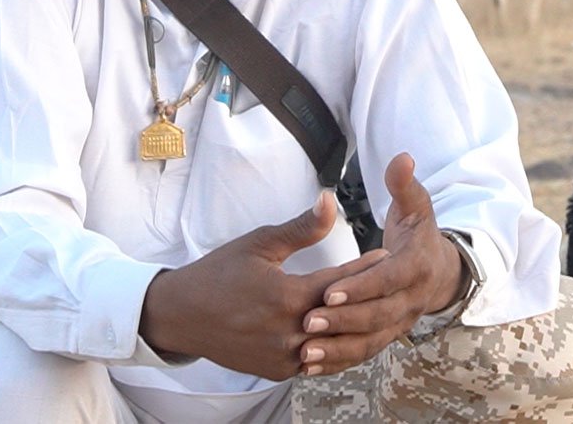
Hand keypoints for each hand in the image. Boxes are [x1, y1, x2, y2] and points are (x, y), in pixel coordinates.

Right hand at [139, 191, 387, 379]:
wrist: (181, 316)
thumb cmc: (219, 273)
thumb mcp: (259, 244)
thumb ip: (301, 228)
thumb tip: (331, 200)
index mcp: (284, 297)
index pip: (338, 283)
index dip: (364, 269)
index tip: (385, 256)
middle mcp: (287, 332)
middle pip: (342, 317)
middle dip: (366, 299)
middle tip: (391, 284)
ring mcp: (283, 357)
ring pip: (333, 345)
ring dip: (354, 328)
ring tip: (378, 310)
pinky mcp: (277, 372)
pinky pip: (318, 362)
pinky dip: (335, 348)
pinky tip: (350, 334)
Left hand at [296, 153, 466, 374]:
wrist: (441, 272)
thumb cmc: (419, 235)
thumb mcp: (415, 207)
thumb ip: (404, 185)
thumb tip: (402, 158)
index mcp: (416, 267)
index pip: (387, 280)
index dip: (359, 286)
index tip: (328, 289)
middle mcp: (412, 301)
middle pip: (377, 316)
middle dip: (343, 321)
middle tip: (307, 322)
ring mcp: (400, 323)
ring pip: (370, 342)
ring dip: (338, 349)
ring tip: (304, 350)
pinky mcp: (387, 337)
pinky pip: (363, 354)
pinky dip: (339, 361)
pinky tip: (310, 365)